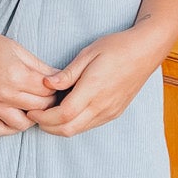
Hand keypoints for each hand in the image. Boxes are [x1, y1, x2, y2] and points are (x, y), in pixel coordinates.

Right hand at [0, 19, 62, 135]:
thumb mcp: (17, 48)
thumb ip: (39, 66)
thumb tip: (60, 78)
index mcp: (16, 75)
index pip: (48, 90)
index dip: (55, 87)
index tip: (55, 84)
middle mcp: (4, 93)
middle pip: (39, 107)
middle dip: (48, 101)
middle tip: (47, 94)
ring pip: (22, 124)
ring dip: (32, 117)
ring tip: (32, 106)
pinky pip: (0, 130)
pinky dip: (11, 127)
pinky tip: (16, 116)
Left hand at [35, 25, 164, 136]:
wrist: (146, 51)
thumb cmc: (117, 47)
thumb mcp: (88, 53)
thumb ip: (67, 73)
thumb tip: (46, 84)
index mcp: (93, 89)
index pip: (63, 114)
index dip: (44, 117)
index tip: (32, 110)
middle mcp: (102, 105)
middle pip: (68, 129)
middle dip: (47, 126)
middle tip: (35, 116)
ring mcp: (110, 111)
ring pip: (78, 130)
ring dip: (60, 127)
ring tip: (48, 114)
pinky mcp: (114, 112)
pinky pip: (89, 125)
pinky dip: (74, 124)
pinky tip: (66, 112)